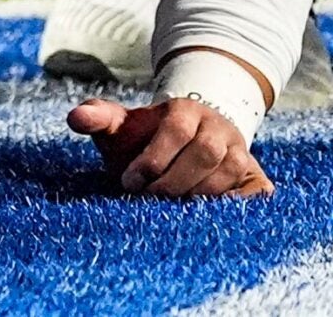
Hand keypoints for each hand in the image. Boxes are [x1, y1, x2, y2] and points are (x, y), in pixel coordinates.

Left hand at [67, 97, 272, 198]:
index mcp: (185, 110)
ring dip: (200, 196)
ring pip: (230, 173)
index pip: (175, 129)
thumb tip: (74, 118)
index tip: (129, 183)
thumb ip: (100, 118)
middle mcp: (218, 127)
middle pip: (206, 152)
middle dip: (175, 181)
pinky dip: (238, 207)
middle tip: (149, 201)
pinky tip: (210, 222)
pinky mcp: (255, 177)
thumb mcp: (123, 127)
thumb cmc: (146, 140)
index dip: (153, 158)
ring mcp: (240, 151)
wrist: (186, 143)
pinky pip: (257, 192)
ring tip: (173, 212)